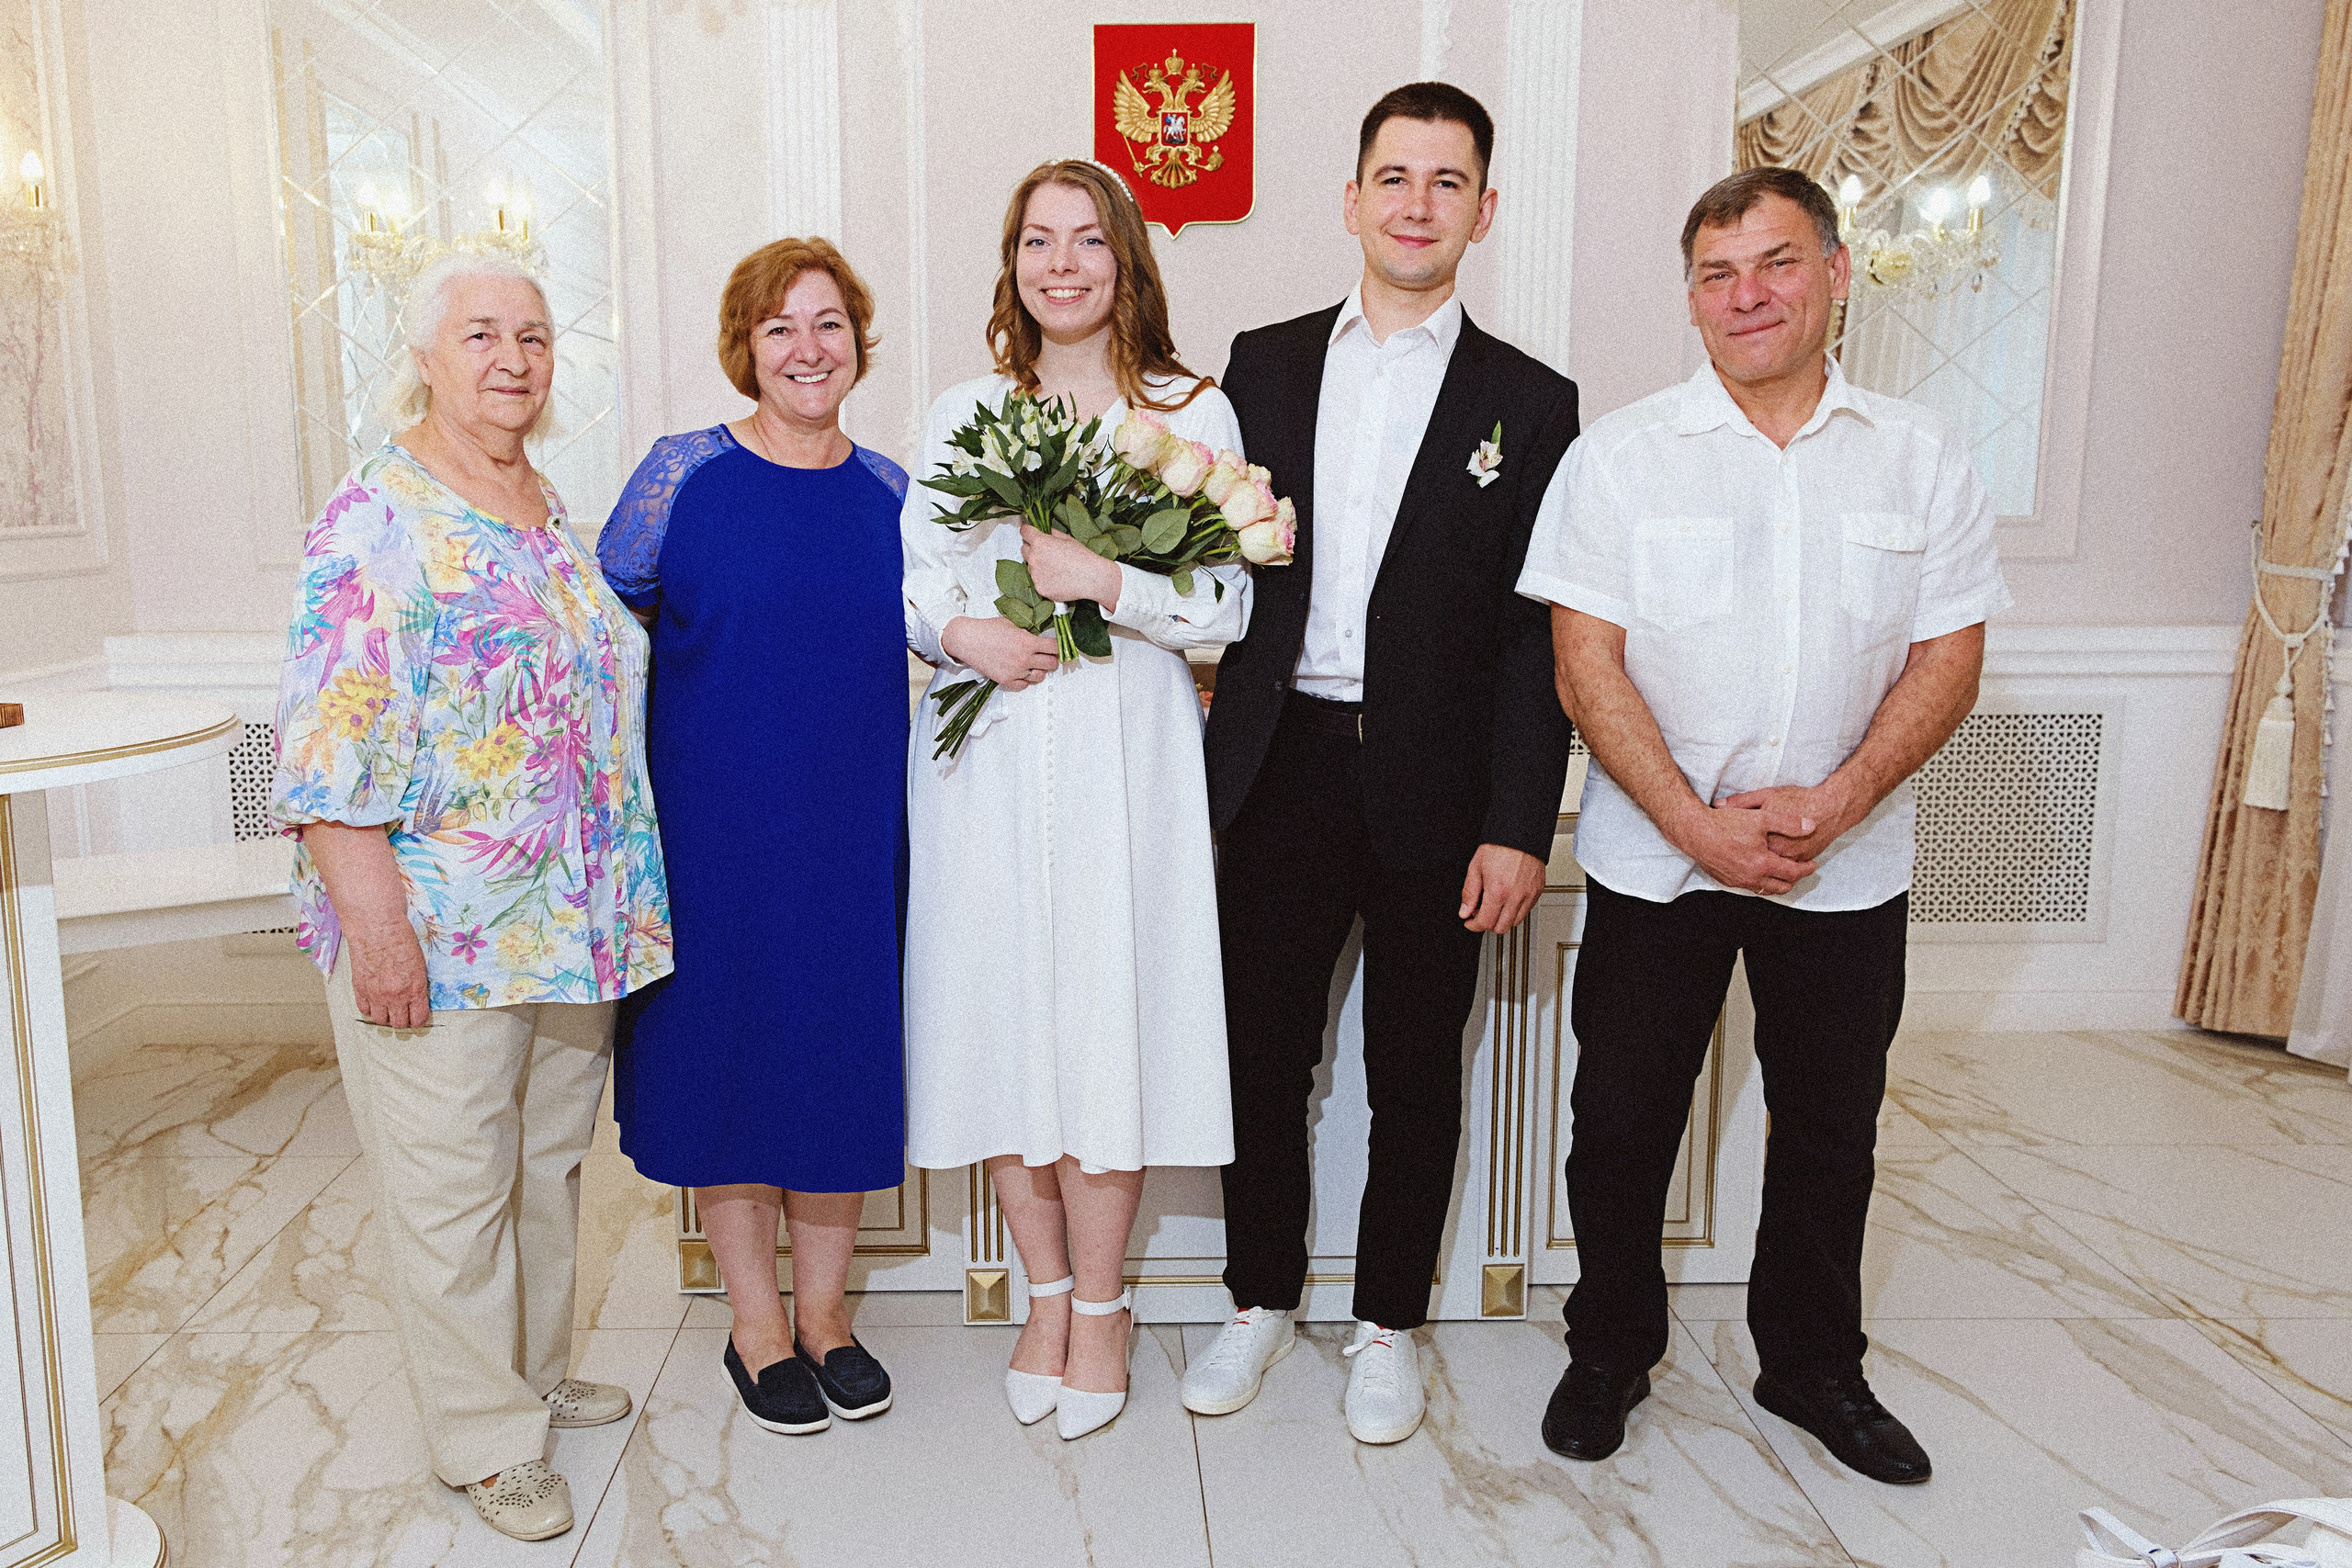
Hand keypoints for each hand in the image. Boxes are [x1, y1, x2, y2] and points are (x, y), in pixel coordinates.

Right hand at [347, 923, 431, 1028]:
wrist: (376, 928)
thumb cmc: (400, 939)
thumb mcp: (419, 964)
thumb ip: (417, 985)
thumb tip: (416, 998)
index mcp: (414, 989)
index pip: (418, 1018)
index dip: (418, 1019)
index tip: (417, 1016)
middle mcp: (395, 996)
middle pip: (399, 1023)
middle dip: (402, 1019)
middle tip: (402, 1012)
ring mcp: (375, 994)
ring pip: (380, 1020)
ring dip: (385, 1015)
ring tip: (388, 1006)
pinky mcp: (359, 989)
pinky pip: (364, 1010)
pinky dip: (370, 1008)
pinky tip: (374, 1000)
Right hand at [940, 616, 1059, 688]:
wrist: (967, 640)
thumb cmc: (987, 629)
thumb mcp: (1012, 623)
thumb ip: (1028, 631)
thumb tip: (1040, 635)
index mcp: (1028, 642)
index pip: (1055, 647)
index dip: (1058, 647)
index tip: (1058, 647)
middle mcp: (1024, 658)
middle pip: (1051, 663)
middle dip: (1052, 659)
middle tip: (1048, 656)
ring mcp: (1016, 671)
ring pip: (1040, 676)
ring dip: (1040, 670)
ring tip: (1035, 664)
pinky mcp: (1006, 680)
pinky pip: (1024, 685)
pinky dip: (1025, 680)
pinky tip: (1022, 672)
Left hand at [1020, 524, 1121, 609]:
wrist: (1091, 578)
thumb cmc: (1083, 558)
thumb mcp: (1068, 539)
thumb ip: (1052, 533)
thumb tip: (1045, 531)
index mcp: (1041, 542)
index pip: (1025, 532)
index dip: (1028, 531)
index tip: (1029, 533)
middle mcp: (1034, 558)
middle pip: (1024, 549)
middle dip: (1032, 548)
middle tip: (1046, 552)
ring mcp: (1035, 574)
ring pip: (1030, 566)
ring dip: (1038, 565)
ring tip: (1056, 568)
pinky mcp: (1039, 587)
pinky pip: (1037, 581)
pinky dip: (1044, 579)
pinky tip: (1057, 578)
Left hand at [1459, 844, 1545, 933]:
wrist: (1520, 833)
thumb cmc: (1500, 846)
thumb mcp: (1476, 867)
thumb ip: (1469, 893)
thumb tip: (1465, 911)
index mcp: (1498, 891)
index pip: (1485, 922)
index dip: (1474, 925)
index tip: (1469, 921)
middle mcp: (1515, 896)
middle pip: (1501, 928)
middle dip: (1488, 924)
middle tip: (1481, 913)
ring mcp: (1529, 895)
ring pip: (1515, 922)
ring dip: (1502, 919)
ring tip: (1495, 905)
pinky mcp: (1537, 891)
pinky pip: (1527, 911)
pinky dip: (1516, 911)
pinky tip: (1507, 899)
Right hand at [1666, 801, 1818, 895]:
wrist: (1694, 831)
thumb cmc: (1726, 823)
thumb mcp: (1761, 817)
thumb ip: (1788, 823)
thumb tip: (1811, 826)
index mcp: (1763, 863)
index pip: (1792, 872)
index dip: (1806, 869)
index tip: (1813, 865)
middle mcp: (1751, 877)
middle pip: (1781, 887)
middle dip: (1794, 880)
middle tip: (1800, 870)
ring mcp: (1737, 881)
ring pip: (1764, 890)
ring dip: (1777, 883)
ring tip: (1783, 873)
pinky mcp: (1725, 880)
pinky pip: (1749, 886)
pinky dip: (1760, 882)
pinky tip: (1759, 871)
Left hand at [1717, 782, 1856, 862]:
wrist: (1831, 807)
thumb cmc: (1799, 799)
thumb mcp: (1767, 795)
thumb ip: (1742, 802)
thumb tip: (1718, 805)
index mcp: (1767, 837)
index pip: (1741, 847)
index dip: (1731, 844)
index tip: (1723, 842)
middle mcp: (1779, 852)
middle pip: (1755, 861)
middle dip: (1742, 858)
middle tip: (1731, 853)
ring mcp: (1792, 859)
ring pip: (1771, 868)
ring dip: (1759, 866)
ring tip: (1746, 860)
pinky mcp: (1802, 861)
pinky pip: (1785, 868)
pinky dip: (1775, 866)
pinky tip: (1765, 861)